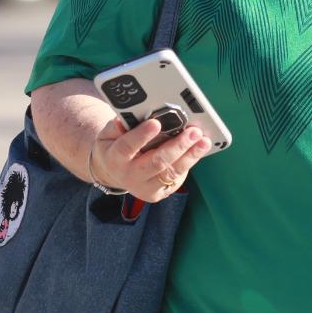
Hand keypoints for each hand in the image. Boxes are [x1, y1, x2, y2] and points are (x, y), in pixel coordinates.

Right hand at [90, 116, 210, 202]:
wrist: (112, 172)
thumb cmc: (114, 147)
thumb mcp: (108, 134)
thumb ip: (117, 126)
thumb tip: (125, 118)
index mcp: (115, 159)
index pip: (127, 147)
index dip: (141, 135)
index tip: (156, 122)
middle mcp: (129, 176)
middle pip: (156, 162)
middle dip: (177, 146)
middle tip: (193, 132)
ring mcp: (144, 188)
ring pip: (171, 172)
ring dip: (190, 156)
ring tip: (203, 141)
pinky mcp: (158, 194)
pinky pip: (176, 179)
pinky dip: (189, 163)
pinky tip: (198, 150)